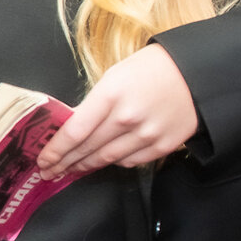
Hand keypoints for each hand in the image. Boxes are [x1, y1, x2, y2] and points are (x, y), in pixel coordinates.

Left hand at [35, 43, 198, 176]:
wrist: (197, 74)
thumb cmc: (151, 69)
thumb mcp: (115, 76)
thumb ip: (94, 103)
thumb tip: (72, 125)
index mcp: (110, 95)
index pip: (75, 131)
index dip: (56, 149)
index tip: (43, 160)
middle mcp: (126, 118)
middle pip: (88, 148)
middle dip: (65, 162)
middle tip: (49, 171)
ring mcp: (146, 134)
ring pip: (107, 158)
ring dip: (85, 166)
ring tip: (70, 169)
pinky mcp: (163, 146)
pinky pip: (130, 161)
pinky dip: (114, 162)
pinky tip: (103, 161)